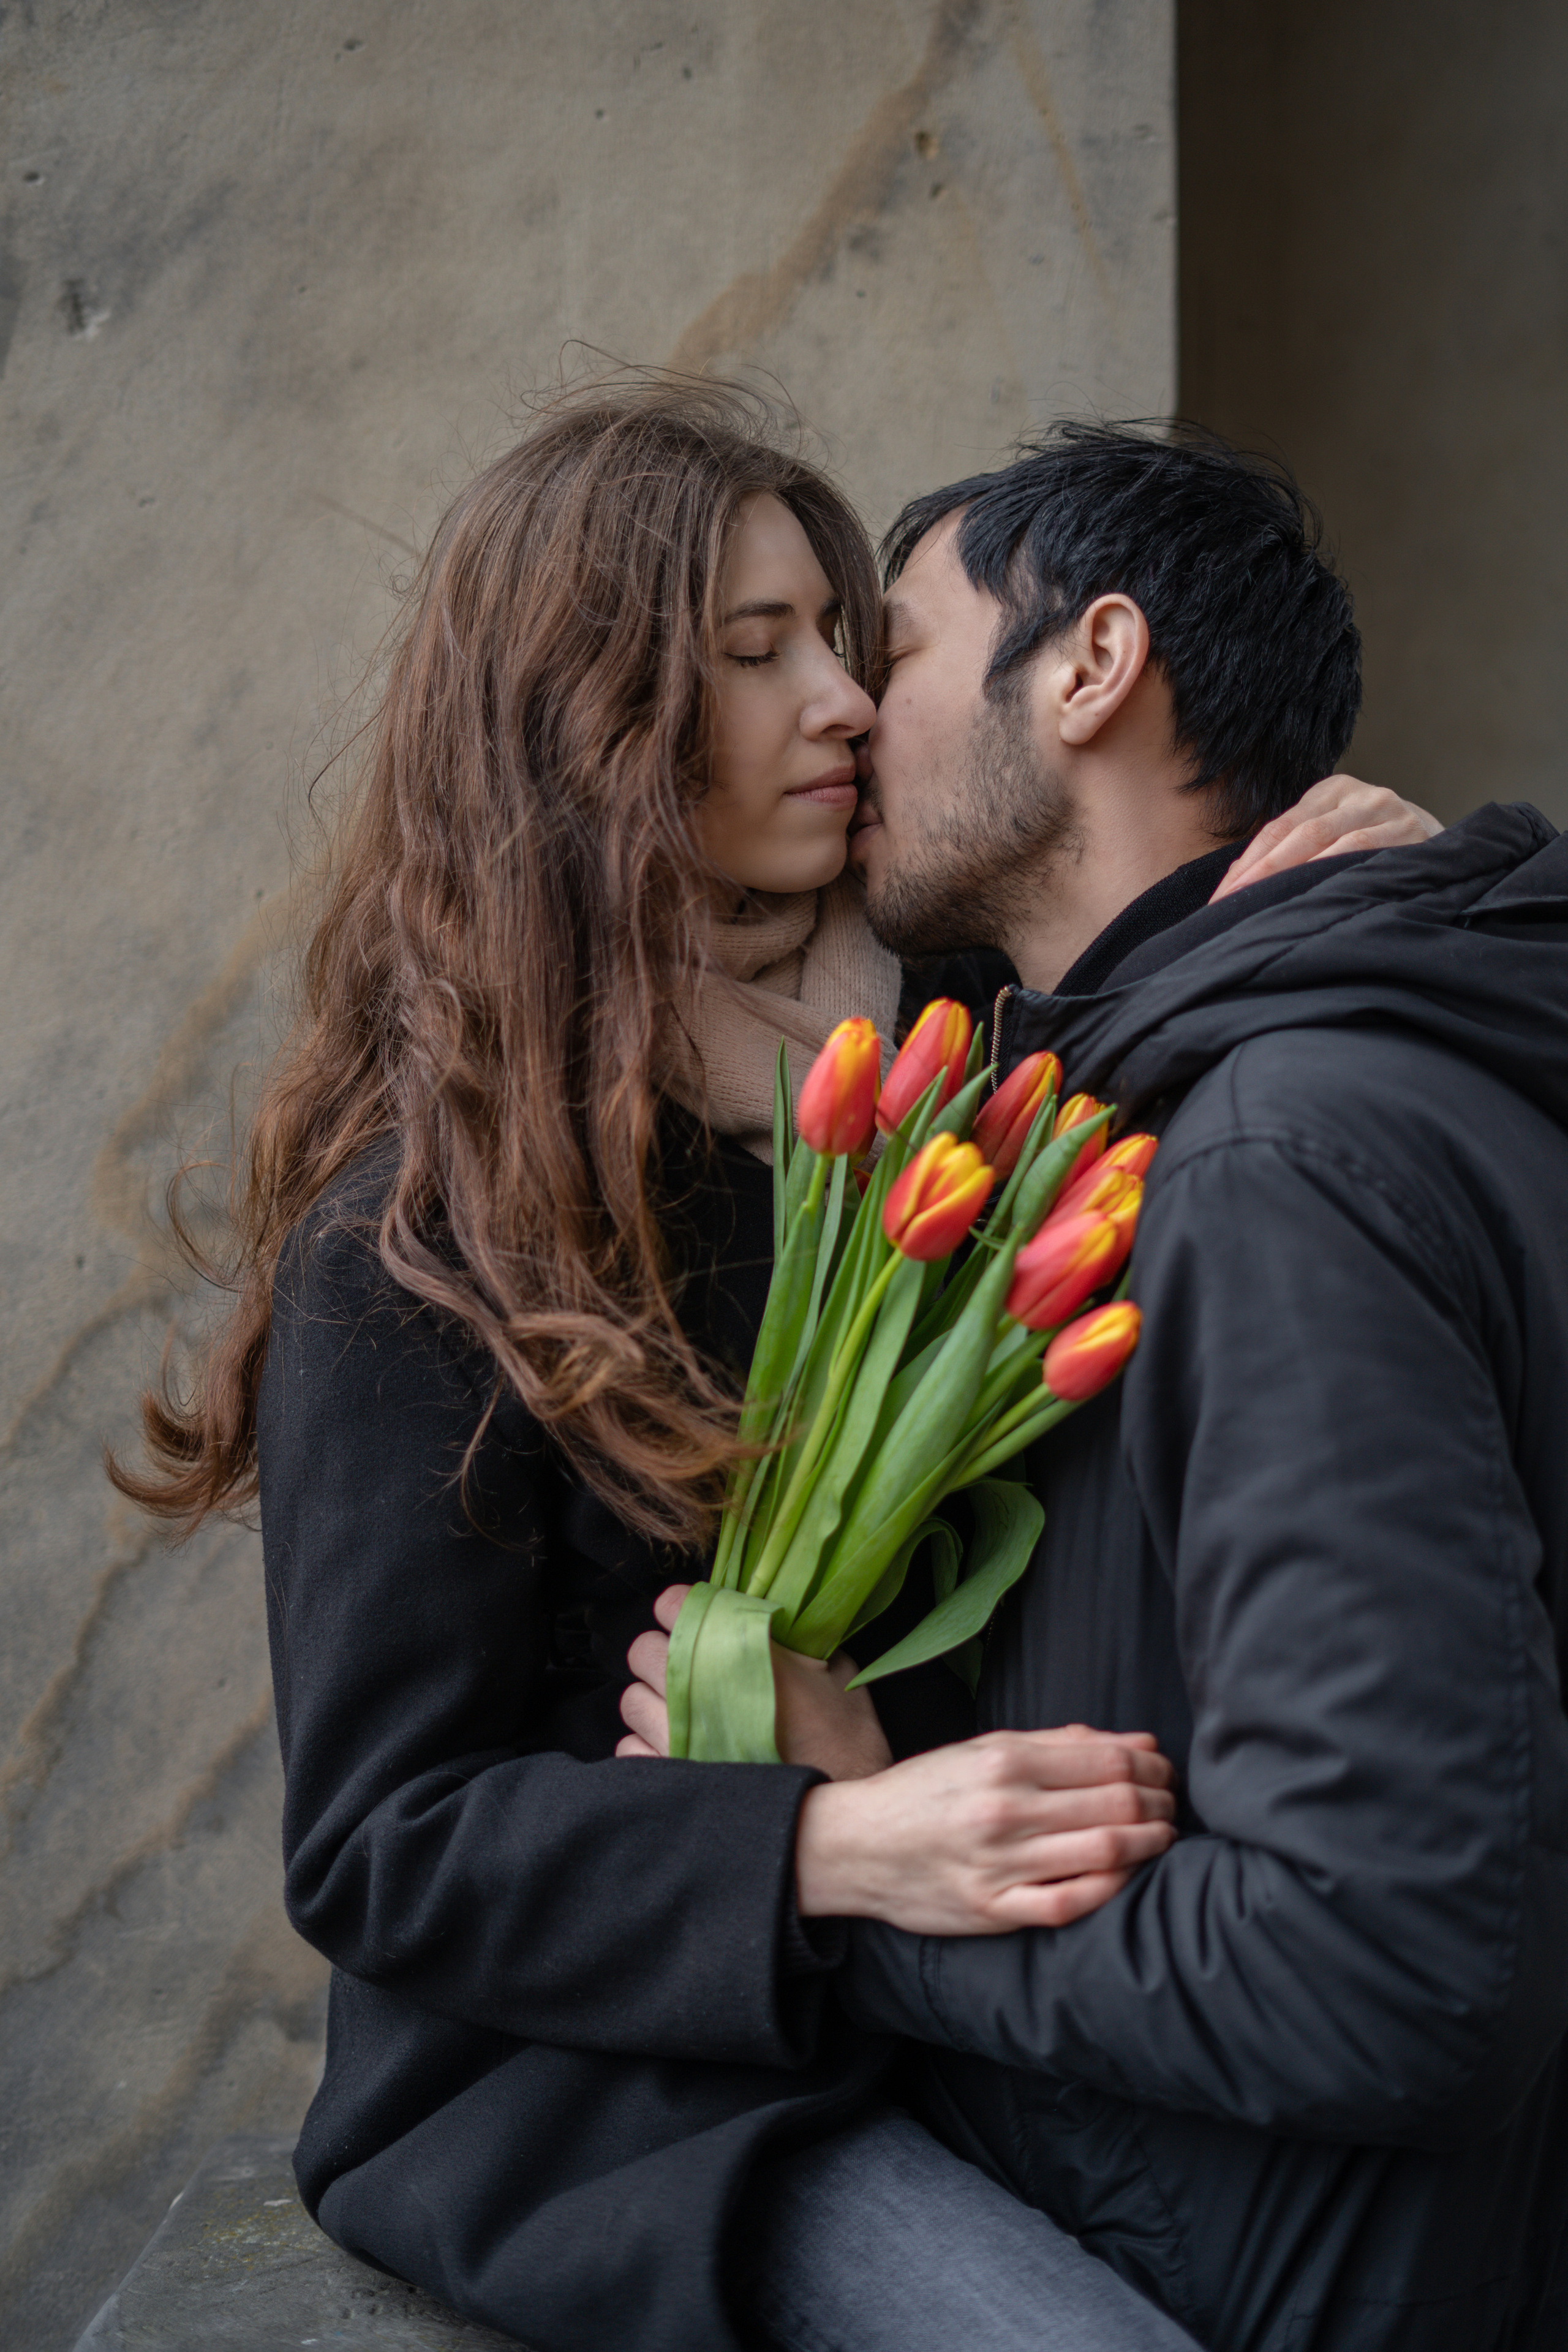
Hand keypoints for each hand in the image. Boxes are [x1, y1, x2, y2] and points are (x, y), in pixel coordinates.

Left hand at [617, 1585, 893, 1781]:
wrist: (833, 1823)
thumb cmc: (845, 1748)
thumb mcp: (840, 1677)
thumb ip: (804, 1642)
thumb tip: (784, 1628)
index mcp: (738, 1652)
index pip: (674, 1604)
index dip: (681, 1609)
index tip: (693, 1620)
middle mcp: (696, 1689)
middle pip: (643, 1650)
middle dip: (663, 1654)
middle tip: (689, 1669)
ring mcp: (675, 1736)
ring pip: (631, 1700)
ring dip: (653, 1702)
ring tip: (684, 1715)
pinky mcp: (667, 1778)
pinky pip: (630, 1748)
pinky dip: (647, 1748)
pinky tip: (678, 1753)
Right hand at [794, 1726, 1176, 1933]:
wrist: (855, 1845)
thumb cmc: (925, 1791)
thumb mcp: (983, 1749)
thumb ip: (1060, 1744)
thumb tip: (1139, 1744)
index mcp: (1003, 1761)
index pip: (1106, 1760)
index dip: (1150, 1767)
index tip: (1165, 1773)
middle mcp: (1005, 1809)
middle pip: (1114, 1803)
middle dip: (1159, 1803)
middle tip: (1172, 1804)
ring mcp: (999, 1863)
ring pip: (1103, 1851)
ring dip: (1148, 1843)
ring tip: (1163, 1836)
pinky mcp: (992, 1910)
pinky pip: (1068, 1903)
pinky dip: (1109, 1888)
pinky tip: (1127, 1876)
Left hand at [1210, 774, 1441, 903]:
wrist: (1447, 851)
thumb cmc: (1379, 854)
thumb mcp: (1336, 842)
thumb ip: (1295, 856)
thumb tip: (1237, 890)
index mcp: (1329, 792)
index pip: (1276, 829)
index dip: (1245, 865)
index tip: (1219, 900)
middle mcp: (1356, 794)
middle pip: (1296, 833)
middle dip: (1259, 872)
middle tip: (1230, 905)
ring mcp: (1384, 807)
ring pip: (1325, 839)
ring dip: (1290, 874)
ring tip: (1260, 903)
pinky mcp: (1410, 827)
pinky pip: (1362, 848)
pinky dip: (1333, 868)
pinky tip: (1311, 892)